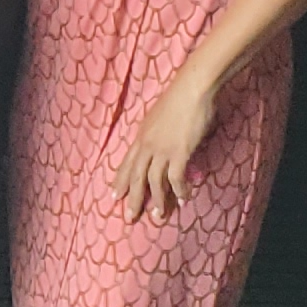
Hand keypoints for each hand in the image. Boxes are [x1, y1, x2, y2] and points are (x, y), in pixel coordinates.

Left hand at [113, 77, 217, 223]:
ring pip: (154, 181)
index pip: (126, 163)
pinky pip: (176, 178)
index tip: (114, 196)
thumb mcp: (159, 118)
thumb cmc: (179, 98)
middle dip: (132, 199)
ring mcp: (162, 149)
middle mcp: (148, 144)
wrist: (192, 88)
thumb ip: (158, 134)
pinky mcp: (179, 152)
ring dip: (157, 200)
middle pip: (136, 177)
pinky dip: (179, 191)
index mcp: (141, 136)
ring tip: (158, 217)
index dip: (120, 181)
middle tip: (130, 218)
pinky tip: (184, 199)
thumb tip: (164, 148)